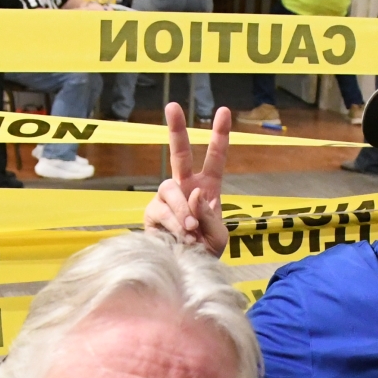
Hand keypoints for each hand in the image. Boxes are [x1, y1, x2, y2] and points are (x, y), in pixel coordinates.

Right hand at [143, 102, 230, 257]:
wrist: (187, 271)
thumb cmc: (206, 252)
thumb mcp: (219, 236)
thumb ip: (211, 216)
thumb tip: (194, 195)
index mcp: (207, 188)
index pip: (215, 158)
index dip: (219, 135)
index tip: (224, 111)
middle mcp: (184, 187)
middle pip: (179, 153)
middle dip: (176, 129)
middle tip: (172, 106)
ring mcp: (167, 199)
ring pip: (170, 189)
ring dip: (182, 209)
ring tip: (191, 230)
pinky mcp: (153, 213)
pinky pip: (161, 211)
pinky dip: (173, 223)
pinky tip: (181, 236)